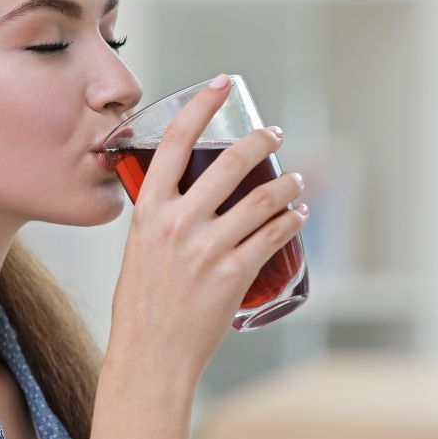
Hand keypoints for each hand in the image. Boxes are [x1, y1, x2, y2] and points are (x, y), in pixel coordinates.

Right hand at [105, 77, 308, 385]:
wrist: (150, 354)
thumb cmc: (141, 306)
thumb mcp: (137, 249)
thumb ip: (159, 220)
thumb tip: (183, 201)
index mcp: (149, 210)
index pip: (176, 141)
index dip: (202, 105)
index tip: (221, 84)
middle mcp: (179, 222)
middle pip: (229, 162)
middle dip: (260, 140)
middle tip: (273, 133)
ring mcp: (209, 247)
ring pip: (263, 198)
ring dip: (288, 182)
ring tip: (296, 179)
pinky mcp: (235, 272)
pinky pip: (275, 234)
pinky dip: (293, 220)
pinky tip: (299, 215)